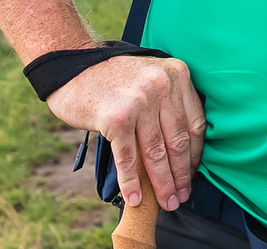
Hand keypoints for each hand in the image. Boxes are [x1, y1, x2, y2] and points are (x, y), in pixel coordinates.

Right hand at [47, 54, 205, 209]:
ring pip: (156, 152)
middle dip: (180, 175)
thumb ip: (168, 103)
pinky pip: (128, 158)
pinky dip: (132, 182)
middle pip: (177, 141)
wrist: (71, 64)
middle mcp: (162, 86)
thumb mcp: (150, 77)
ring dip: (162, 184)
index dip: (194, 154)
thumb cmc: (112, 77)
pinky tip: (135, 198)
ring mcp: (140, 101)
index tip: (192, 174)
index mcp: (177, 74)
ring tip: (165, 202)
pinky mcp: (117, 118)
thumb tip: (179, 152)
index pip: (195, 123)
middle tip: (181, 197)